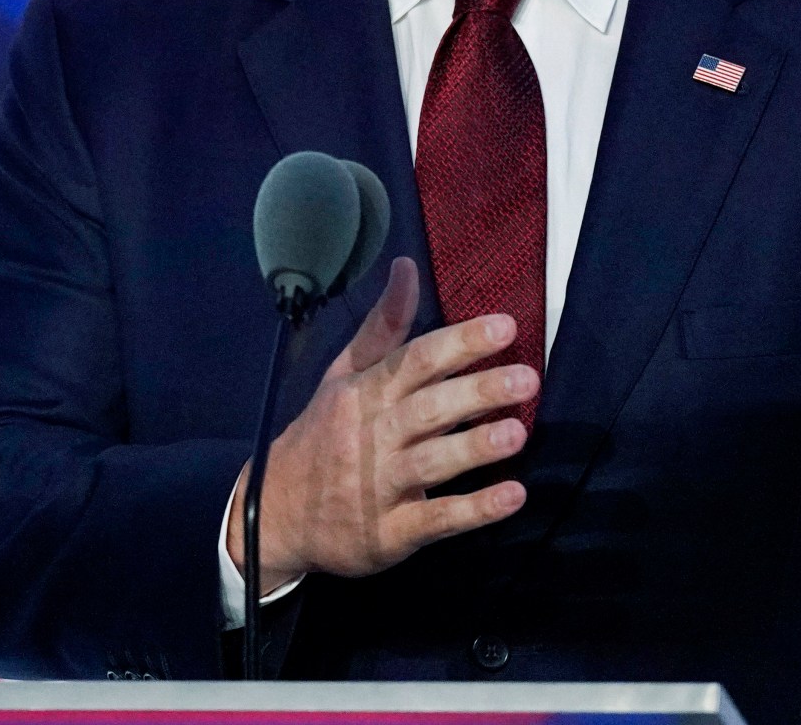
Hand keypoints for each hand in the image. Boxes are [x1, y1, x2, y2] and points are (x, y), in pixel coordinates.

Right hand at [225, 258, 534, 593]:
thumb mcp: (342, 377)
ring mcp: (378, 487)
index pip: (414, 360)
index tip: (506, 327)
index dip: (459, 343)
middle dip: (477, 392)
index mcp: (364, 394)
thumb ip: (381, 327)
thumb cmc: (322, 436)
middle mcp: (370, 436)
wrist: (274, 515)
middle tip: (527, 379)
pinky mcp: (389, 534)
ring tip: (517, 433)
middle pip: (427, 408)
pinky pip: (434, 519)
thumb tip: (407, 267)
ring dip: (474, 448)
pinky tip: (512, 496)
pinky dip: (473, 510)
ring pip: (430, 462)